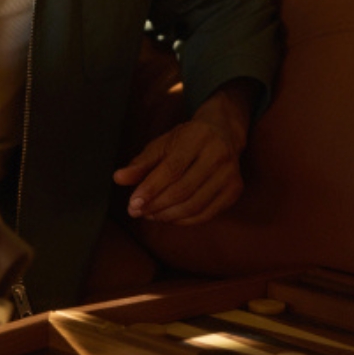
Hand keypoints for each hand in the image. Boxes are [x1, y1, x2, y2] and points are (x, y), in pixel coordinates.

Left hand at [113, 80, 255, 225]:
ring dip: (167, 216)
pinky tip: (168, 217)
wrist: (222, 133)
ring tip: (149, 215)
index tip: (132, 204)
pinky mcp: (235, 190)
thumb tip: (118, 178)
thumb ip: (141, 163)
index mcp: (197, 137)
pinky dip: (184, 221)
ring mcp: (230, 174)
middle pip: (183, 189)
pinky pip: (207, 214)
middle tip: (136, 212)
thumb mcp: (161, 144)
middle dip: (156, 205)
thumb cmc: (185, 140)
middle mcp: (218, 155)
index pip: (171, 169)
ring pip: (195, 205)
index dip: (150, 189)